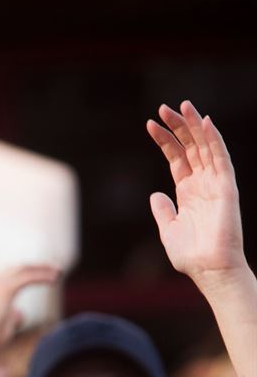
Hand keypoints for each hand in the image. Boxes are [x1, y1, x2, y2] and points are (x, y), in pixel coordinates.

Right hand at [0, 264, 59, 352]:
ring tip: (59, 272)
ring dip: (44, 269)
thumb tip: (21, 313)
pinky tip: (54, 279)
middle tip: (57, 270)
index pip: (15, 274)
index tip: (47, 276)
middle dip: (39, 267)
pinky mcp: (7, 288)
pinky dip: (42, 276)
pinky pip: (29, 277)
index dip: (31, 273)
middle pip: (21, 267)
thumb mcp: (4, 324)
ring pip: (26, 269)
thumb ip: (13, 316)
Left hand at [147, 101, 244, 284]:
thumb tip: (155, 195)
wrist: (209, 270)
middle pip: (190, 147)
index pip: (177, 158)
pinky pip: (221, 158)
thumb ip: (163, 211)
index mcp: (188, 192)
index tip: (150, 125)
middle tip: (163, 108)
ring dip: (194, 125)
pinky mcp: (226, 187)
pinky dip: (214, 139)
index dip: (164, 141)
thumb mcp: (169, 231)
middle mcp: (202, 184)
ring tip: (182, 106)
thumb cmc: (191, 256)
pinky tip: (204, 122)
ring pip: (205, 146)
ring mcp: (215, 184)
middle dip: (177, 127)